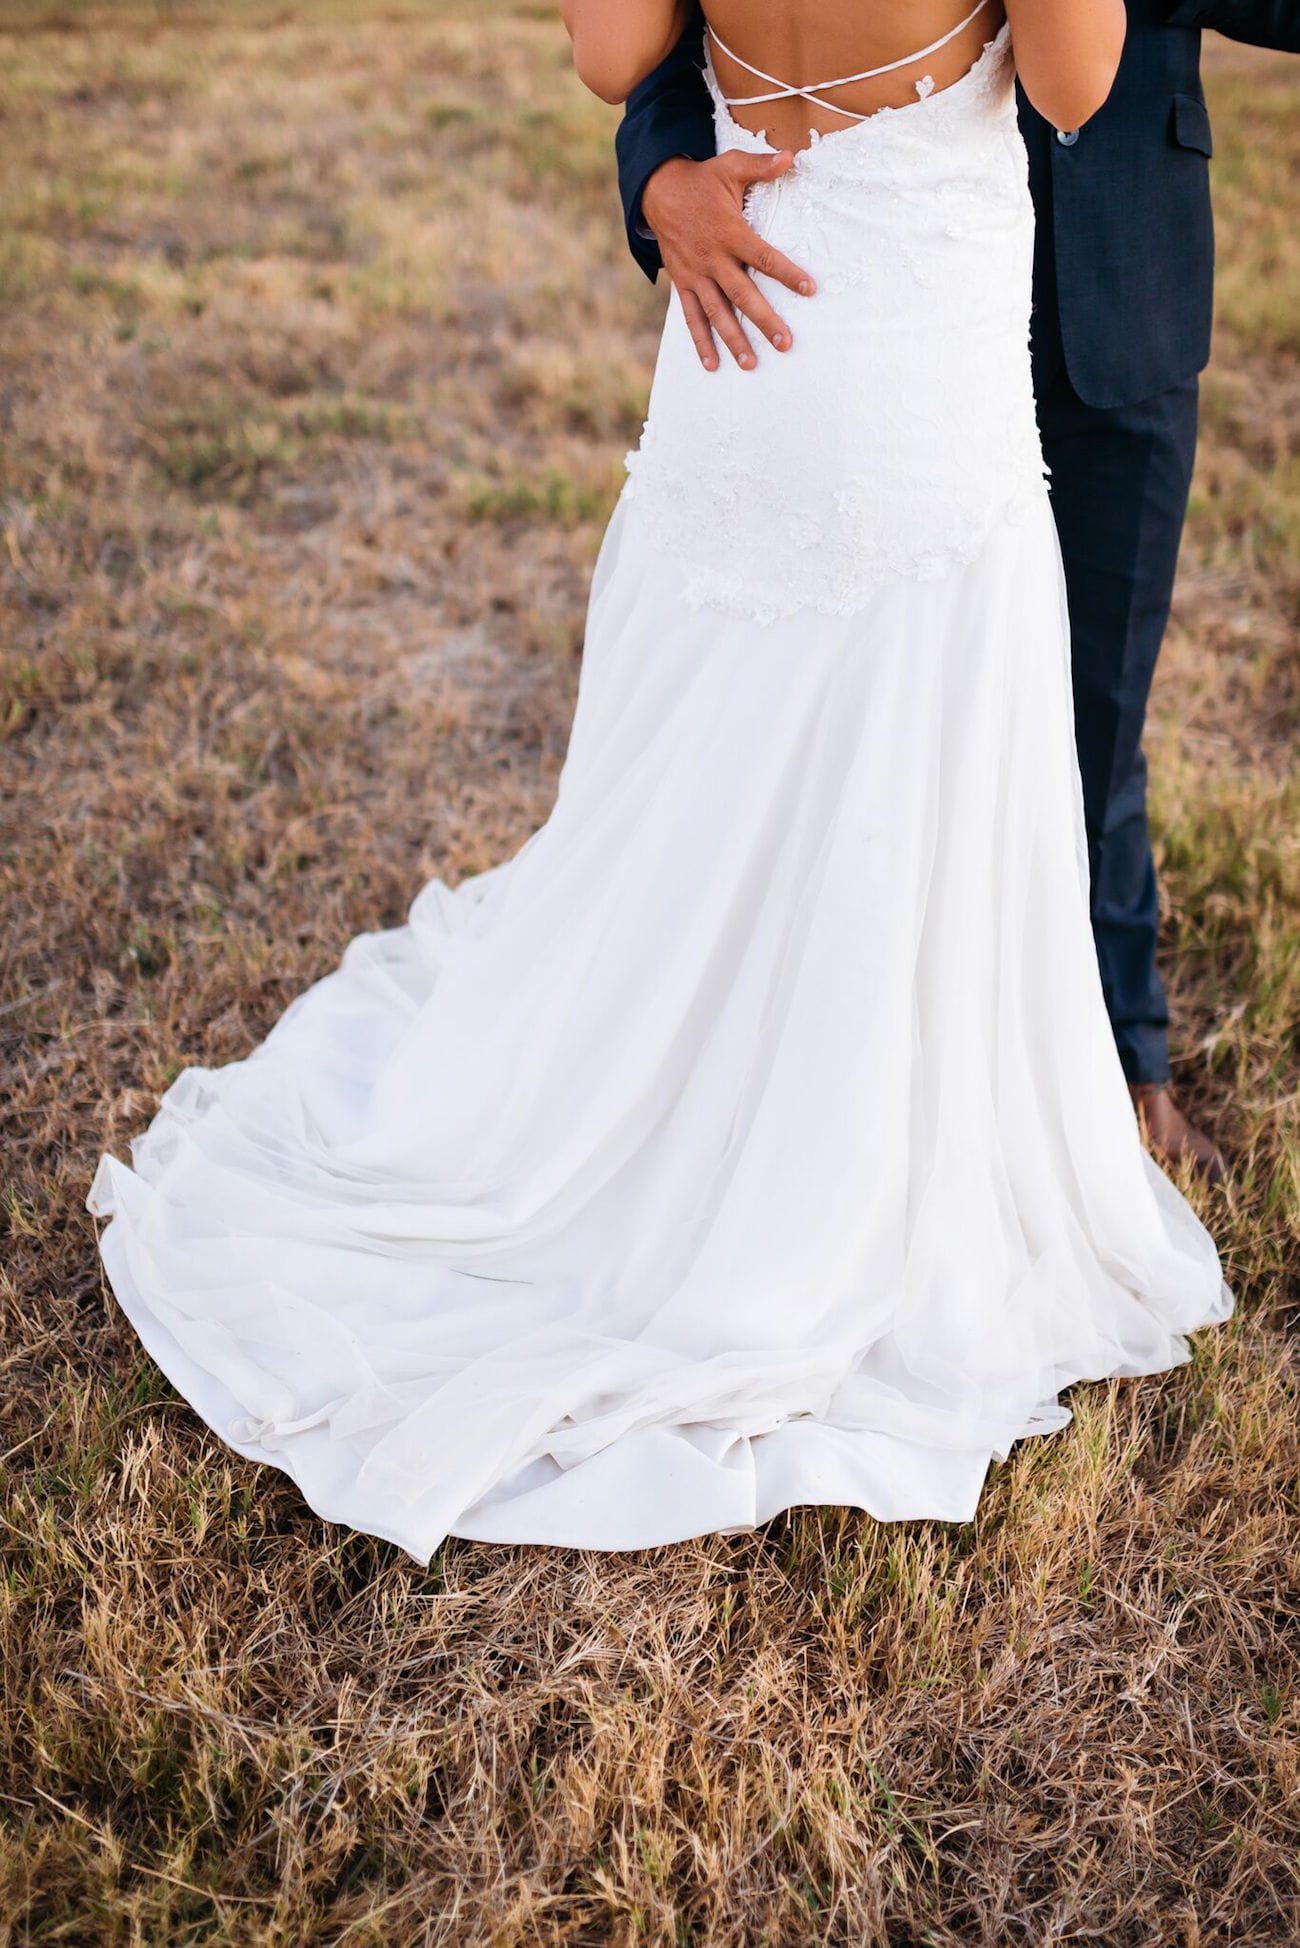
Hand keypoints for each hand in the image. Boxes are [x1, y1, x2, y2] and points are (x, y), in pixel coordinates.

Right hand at [640, 152, 815, 371]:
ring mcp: (696, 275)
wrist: (658, 191)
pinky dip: (701, 342)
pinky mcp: (683, 285)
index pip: (764, 257)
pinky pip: (691, 318)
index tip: (809, 289)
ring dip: (734, 339)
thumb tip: (792, 157)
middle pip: (743, 295)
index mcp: (729, 232)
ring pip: (717, 313)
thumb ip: (761, 166)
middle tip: (785, 343)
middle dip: (764, 321)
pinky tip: (713, 365)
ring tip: (751, 363)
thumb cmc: (702, 181)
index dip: (787, 273)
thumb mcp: (730, 166)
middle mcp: (713, 259)